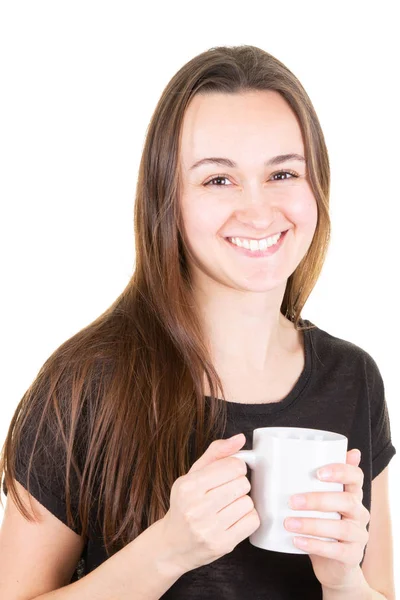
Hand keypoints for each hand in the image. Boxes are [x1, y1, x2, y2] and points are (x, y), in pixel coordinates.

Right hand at [160, 433, 260, 574]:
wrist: (173, 544)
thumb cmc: (185, 505)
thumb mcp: (193, 475)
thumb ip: (216, 453)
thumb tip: (240, 438)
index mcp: (188, 486)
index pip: (233, 466)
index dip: (235, 467)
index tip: (229, 473)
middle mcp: (197, 508)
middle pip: (243, 484)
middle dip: (238, 485)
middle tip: (227, 491)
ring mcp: (210, 529)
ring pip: (248, 502)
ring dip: (243, 502)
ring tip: (228, 506)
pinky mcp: (223, 544)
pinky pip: (252, 521)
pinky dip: (248, 518)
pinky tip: (234, 518)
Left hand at [284, 449, 369, 590]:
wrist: (333, 566)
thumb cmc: (323, 526)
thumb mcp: (320, 503)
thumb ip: (312, 481)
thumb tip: (294, 453)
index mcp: (352, 494)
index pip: (356, 476)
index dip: (340, 471)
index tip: (318, 472)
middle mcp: (360, 513)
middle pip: (346, 501)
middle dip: (317, 499)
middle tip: (292, 501)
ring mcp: (358, 535)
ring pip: (341, 527)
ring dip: (312, 524)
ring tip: (288, 523)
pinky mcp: (352, 556)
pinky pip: (336, 550)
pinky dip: (315, 545)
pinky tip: (297, 541)